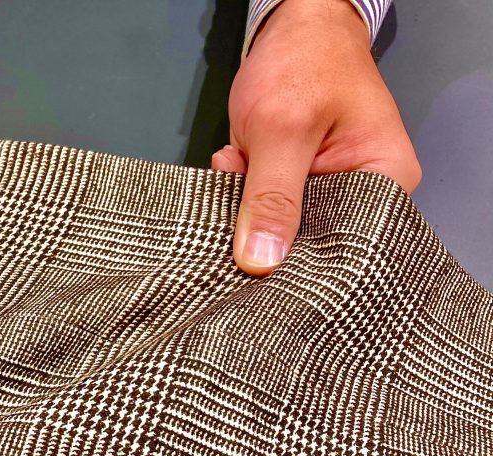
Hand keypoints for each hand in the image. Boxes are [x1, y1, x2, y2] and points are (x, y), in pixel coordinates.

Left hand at [214, 0, 421, 275]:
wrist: (292, 29)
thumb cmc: (305, 63)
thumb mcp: (282, 130)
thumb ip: (272, 197)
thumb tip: (261, 260)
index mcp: (385, 185)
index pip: (345, 249)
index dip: (298, 261)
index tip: (254, 260)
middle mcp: (362, 196)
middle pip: (309, 243)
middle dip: (264, 226)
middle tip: (234, 199)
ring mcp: (328, 191)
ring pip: (279, 226)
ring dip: (245, 203)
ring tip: (237, 164)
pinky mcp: (297, 186)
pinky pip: (264, 207)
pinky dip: (241, 190)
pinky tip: (234, 162)